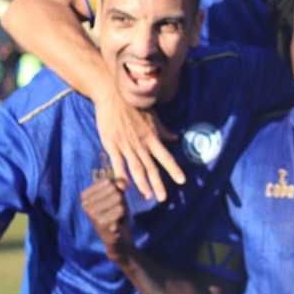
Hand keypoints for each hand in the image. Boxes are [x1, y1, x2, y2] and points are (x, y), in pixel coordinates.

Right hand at [81, 177, 132, 263]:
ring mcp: (91, 214)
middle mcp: (85, 204)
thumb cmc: (117, 214)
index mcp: (85, 196)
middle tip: (115, 211)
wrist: (119, 239)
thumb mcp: (118, 196)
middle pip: (113, 190)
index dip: (117, 190)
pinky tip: (116, 224)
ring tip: (116, 217)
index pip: (108, 182)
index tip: (112, 202)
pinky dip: (122, 216)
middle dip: (120, 200)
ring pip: (118, 198)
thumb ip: (119, 185)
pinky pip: (120, 209)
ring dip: (122, 208)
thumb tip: (122, 182)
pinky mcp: (100, 223)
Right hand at [94, 86, 182, 201]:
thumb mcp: (153, 116)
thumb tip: (175, 138)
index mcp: (152, 137)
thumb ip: (163, 130)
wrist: (113, 95)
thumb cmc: (134, 105)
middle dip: (158, 184)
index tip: (182, 181)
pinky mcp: (111, 144)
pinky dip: (121, 175)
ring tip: (148, 195)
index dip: (174, 169)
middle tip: (163, 198)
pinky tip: (124, 186)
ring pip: (136, 168)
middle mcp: (141, 144)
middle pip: (151, 167)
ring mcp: (126, 145)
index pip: (166, 156)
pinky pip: (117, 163)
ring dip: (142, 184)